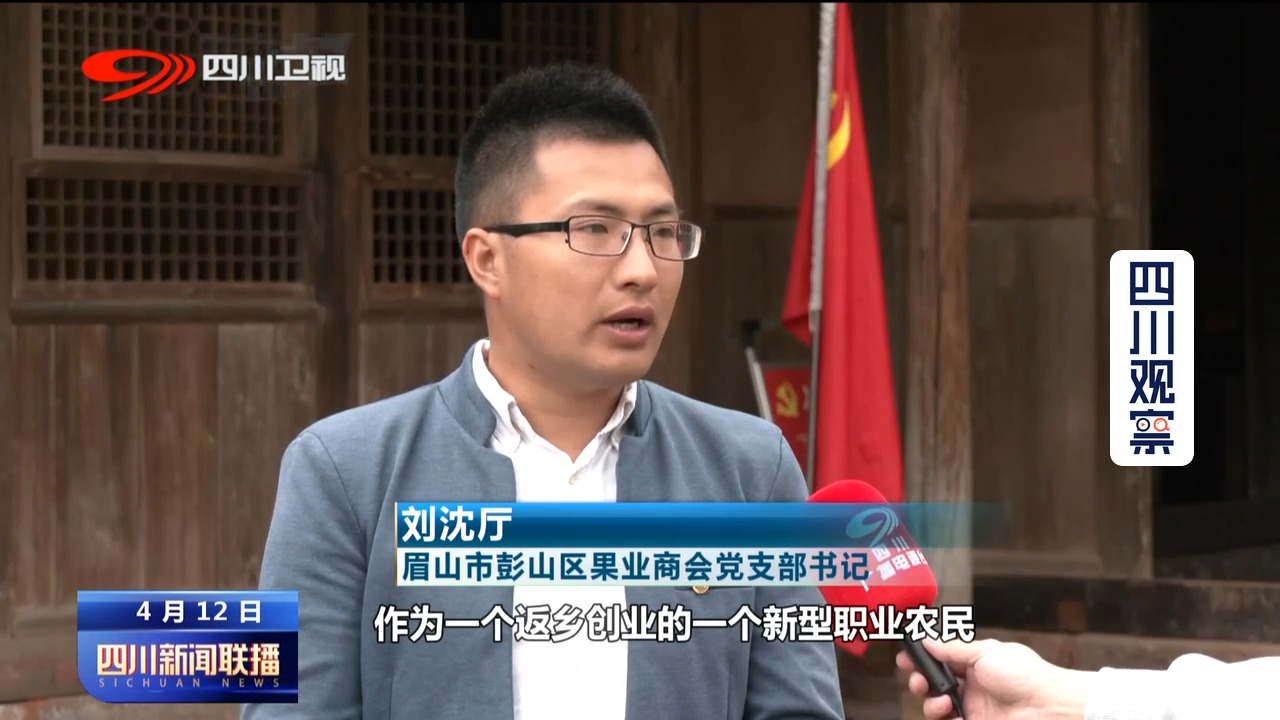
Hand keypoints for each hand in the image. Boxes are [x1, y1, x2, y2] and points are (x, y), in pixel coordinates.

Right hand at [896, 638, 1091, 719]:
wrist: (1048, 706)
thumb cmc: (1025, 674)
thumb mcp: (986, 652)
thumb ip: (953, 648)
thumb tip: (928, 639)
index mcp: (974, 662)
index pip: (940, 658)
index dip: (921, 658)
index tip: (905, 658)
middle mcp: (971, 685)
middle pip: (933, 684)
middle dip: (919, 681)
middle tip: (917, 680)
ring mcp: (973, 707)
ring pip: (937, 706)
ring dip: (931, 702)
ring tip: (943, 702)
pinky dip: (945, 719)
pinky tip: (951, 714)